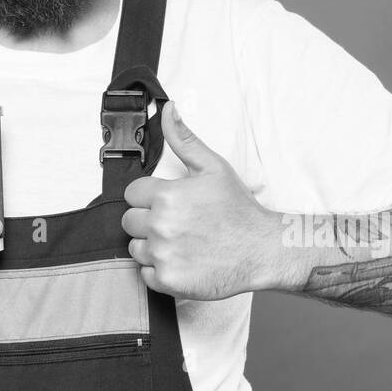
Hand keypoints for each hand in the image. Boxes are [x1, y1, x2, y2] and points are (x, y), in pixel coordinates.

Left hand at [122, 101, 283, 298]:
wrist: (262, 249)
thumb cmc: (238, 209)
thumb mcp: (213, 167)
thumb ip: (183, 139)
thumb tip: (168, 109)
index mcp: (167, 196)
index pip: (132, 194)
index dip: (149, 196)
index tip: (170, 202)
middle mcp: (161, 225)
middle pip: (129, 220)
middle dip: (147, 220)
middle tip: (177, 223)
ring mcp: (163, 254)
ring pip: (134, 247)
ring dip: (151, 246)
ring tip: (181, 242)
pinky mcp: (168, 280)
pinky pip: (144, 274)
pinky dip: (158, 270)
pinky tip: (181, 260)